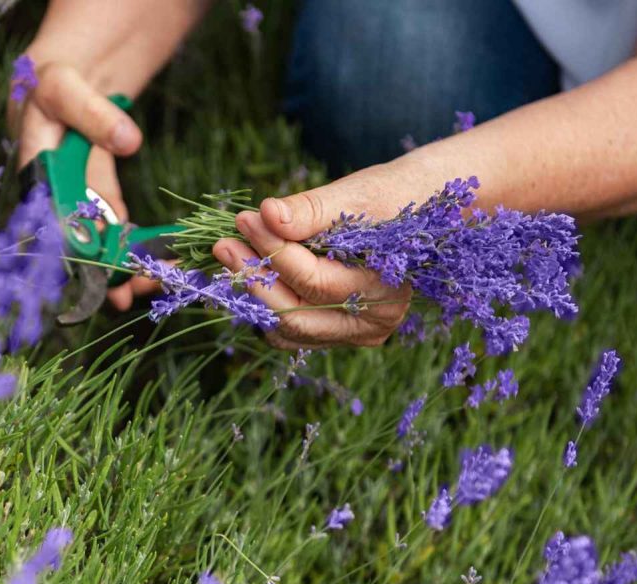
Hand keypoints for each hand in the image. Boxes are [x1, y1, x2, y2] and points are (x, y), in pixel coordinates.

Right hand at [6, 61, 156, 308]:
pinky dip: (130, 241)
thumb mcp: (65, 88)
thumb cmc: (53, 80)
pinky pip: (113, 223)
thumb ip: (93, 113)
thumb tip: (129, 142)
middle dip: (100, 272)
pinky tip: (151, 261)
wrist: (62, 76)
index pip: (49, 224)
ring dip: (119, 264)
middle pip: (73, 243)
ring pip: (96, 239)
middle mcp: (51, 194)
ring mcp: (75, 196)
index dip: (72, 254)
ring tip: (145, 285)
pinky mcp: (96, 192)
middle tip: (128, 293)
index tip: (98, 275)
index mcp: (34, 174)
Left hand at [212, 172, 414, 348]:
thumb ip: (311, 209)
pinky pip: (291, 331)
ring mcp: (354, 334)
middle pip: (298, 313)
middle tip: (223, 244)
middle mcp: (373, 322)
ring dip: (255, 294)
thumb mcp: (355, 195)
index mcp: (386, 289)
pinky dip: (266, 307)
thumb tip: (268, 214)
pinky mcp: (336, 333)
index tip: (245, 219)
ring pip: (290, 329)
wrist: (412, 213)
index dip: (275, 251)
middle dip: (256, 277)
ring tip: (231, 255)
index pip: (315, 280)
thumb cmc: (388, 197)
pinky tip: (250, 274)